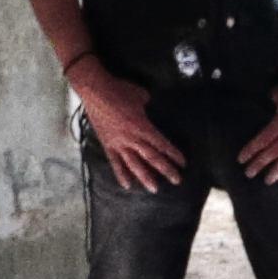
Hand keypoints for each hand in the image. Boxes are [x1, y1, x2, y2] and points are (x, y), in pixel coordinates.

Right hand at [73, 69, 183, 191]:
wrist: (95, 89)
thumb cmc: (119, 89)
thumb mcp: (141, 95)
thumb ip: (147, 105)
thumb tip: (150, 107)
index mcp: (143, 126)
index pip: (161, 144)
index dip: (173, 154)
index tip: (182, 163)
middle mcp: (132, 138)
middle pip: (152, 157)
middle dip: (165, 169)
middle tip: (177, 180)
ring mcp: (119, 143)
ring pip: (134, 164)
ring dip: (145, 177)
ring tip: (154, 189)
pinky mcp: (107, 145)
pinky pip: (114, 162)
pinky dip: (120, 174)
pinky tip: (127, 185)